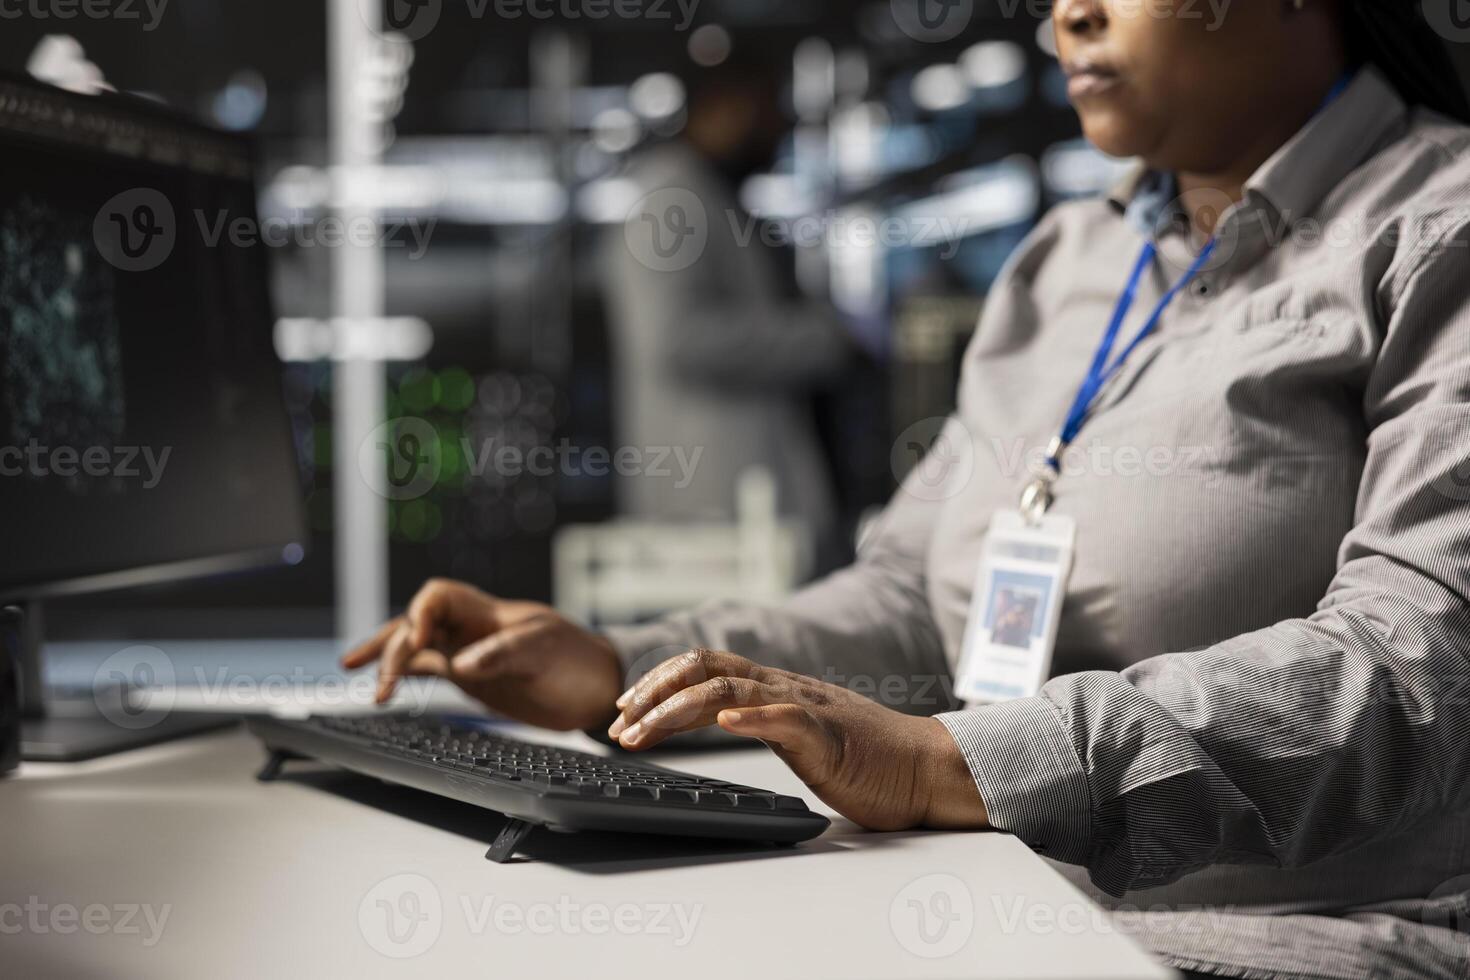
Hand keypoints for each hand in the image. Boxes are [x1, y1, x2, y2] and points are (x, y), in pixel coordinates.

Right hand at [341, 579, 623, 731]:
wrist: (597, 687)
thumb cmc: (576, 661)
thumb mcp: (545, 654)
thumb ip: (503, 655)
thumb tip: (461, 664)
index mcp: (486, 612)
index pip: (437, 597)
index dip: (420, 615)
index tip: (418, 644)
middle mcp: (469, 629)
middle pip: (415, 623)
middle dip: (393, 646)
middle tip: (384, 684)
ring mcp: (466, 652)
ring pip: (413, 646)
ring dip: (386, 659)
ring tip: (352, 671)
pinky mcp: (469, 677)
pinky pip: (425, 669)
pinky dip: (402, 674)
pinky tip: (382, 686)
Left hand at [606, 648, 988, 831]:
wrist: (925, 769)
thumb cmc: (869, 760)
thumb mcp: (800, 735)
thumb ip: (765, 721)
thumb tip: (720, 722)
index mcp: (775, 690)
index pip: (704, 667)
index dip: (657, 682)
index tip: (624, 711)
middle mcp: (784, 689)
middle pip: (705, 667)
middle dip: (652, 691)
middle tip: (618, 722)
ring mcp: (806, 709)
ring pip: (731, 691)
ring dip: (677, 710)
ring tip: (641, 731)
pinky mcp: (829, 737)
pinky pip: (787, 719)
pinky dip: (752, 719)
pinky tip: (725, 724)